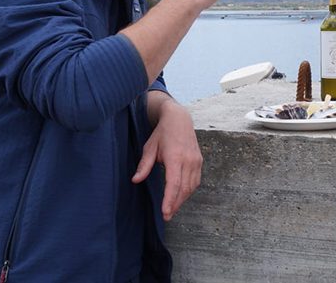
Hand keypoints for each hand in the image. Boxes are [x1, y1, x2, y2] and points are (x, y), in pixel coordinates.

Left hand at [133, 99, 202, 220]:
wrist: (179, 119)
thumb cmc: (162, 133)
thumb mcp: (149, 147)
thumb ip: (144, 165)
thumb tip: (135, 180)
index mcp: (175, 157)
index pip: (174, 183)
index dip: (170, 200)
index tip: (166, 213)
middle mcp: (188, 160)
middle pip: (184, 188)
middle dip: (176, 204)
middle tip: (167, 216)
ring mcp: (196, 161)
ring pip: (191, 187)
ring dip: (182, 199)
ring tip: (173, 209)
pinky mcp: (199, 161)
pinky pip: (195, 181)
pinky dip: (188, 191)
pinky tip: (180, 196)